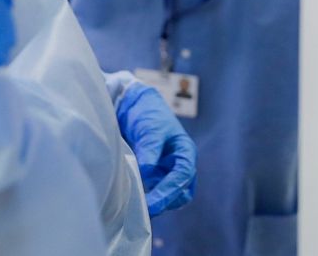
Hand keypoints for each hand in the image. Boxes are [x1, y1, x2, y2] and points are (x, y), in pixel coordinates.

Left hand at [116, 83, 196, 215]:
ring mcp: (167, 172)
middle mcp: (179, 165)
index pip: (182, 177)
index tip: (153, 202)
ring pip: (168, 195)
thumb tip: (145, 173)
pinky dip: (146, 196)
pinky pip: (154, 191)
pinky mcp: (154, 175)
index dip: (169, 191)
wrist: (135, 106)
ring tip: (137, 207)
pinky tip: (132, 199)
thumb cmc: (148, 114)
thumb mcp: (150, 128)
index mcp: (185, 152)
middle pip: (179, 192)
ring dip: (156, 202)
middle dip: (164, 202)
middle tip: (144, 211)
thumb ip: (150, 149)